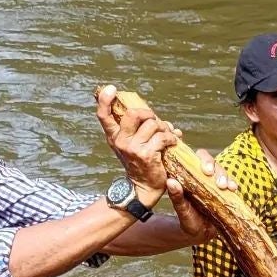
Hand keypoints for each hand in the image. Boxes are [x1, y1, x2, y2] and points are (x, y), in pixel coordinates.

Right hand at [94, 85, 176, 205]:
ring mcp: (133, 148)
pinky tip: (173, 142)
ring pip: (152, 124)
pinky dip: (171, 138)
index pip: (103, 115)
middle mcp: (121, 141)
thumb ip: (138, 131)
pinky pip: (162, 137)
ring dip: (164, 127)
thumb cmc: (141, 164)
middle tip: (155, 121)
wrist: (144, 188)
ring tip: (167, 134)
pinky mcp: (147, 155)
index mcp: (114, 137)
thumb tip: (159, 119)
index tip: (112, 88)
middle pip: (134, 114)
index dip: (105, 99)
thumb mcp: (132, 146)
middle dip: (149, 113)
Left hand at [165, 146, 236, 242]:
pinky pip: (230, 186)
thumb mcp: (181, 209)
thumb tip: (171, 182)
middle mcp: (204, 177)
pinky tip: (233, 189)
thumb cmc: (188, 219)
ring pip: (223, 173)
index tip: (206, 171)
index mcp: (191, 175)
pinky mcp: (225, 194)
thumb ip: (176, 197)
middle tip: (219, 183)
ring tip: (226, 187)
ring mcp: (215, 185)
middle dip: (217, 171)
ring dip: (226, 178)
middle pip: (213, 164)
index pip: (197, 159)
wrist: (200, 233)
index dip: (204, 160)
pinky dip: (232, 185)